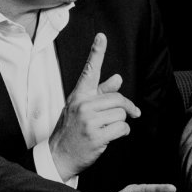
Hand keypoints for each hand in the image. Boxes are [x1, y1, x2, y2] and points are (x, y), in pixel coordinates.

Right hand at [48, 33, 140, 180]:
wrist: (59, 155)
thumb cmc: (72, 130)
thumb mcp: (81, 108)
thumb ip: (100, 92)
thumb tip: (118, 78)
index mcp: (79, 95)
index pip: (89, 71)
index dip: (97, 52)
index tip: (101, 36)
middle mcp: (82, 105)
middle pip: (118, 98)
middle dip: (127, 108)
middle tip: (132, 114)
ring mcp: (88, 120)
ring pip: (122, 114)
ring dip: (121, 122)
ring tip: (107, 129)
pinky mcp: (96, 135)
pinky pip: (122, 128)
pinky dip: (122, 133)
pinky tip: (110, 137)